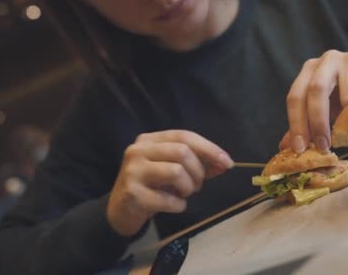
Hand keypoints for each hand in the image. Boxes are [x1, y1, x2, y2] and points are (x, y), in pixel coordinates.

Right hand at [107, 130, 233, 236]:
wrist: (119, 212)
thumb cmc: (151, 187)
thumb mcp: (171, 170)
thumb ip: (196, 163)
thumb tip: (224, 163)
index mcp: (149, 140)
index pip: (184, 136)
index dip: (209, 149)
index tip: (228, 163)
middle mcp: (138, 150)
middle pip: (182, 152)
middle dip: (198, 171)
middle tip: (198, 186)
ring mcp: (133, 171)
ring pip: (176, 172)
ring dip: (189, 188)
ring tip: (184, 195)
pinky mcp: (133, 194)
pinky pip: (169, 199)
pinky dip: (179, 205)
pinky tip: (173, 205)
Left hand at [280, 50, 347, 152]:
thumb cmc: (345, 93)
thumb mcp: (324, 107)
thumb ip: (305, 124)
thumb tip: (284, 147)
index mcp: (309, 70)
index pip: (295, 96)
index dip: (296, 124)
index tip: (300, 149)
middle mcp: (327, 60)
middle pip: (317, 89)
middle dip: (318, 122)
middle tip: (324, 147)